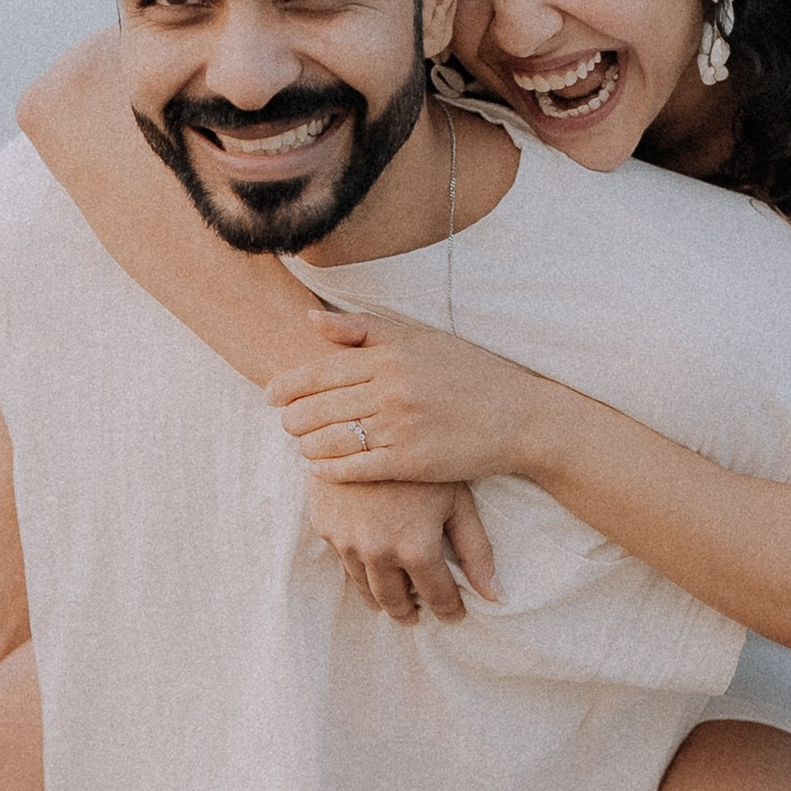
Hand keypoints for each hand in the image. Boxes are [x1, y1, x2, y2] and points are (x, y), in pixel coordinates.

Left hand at [265, 306, 551, 489]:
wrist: (520, 416)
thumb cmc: (470, 373)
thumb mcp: (420, 339)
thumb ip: (364, 329)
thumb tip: (311, 320)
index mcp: (391, 357)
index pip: (321, 371)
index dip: (287, 385)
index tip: (270, 395)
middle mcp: (392, 390)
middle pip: (318, 408)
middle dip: (292, 419)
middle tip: (286, 424)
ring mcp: (401, 428)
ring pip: (331, 440)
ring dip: (308, 445)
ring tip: (304, 445)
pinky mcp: (412, 463)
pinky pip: (355, 469)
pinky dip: (329, 470)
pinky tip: (320, 469)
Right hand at [302, 473, 500, 623]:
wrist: (362, 418)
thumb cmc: (423, 454)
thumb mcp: (457, 498)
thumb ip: (476, 550)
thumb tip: (496, 597)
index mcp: (415, 546)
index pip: (437, 597)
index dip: (449, 609)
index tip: (455, 613)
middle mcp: (378, 551)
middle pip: (394, 602)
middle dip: (410, 612)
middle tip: (419, 613)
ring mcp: (346, 541)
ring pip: (364, 588)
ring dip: (382, 597)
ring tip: (396, 596)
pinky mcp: (324, 527)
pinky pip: (344, 561)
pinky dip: (360, 568)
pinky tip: (373, 560)